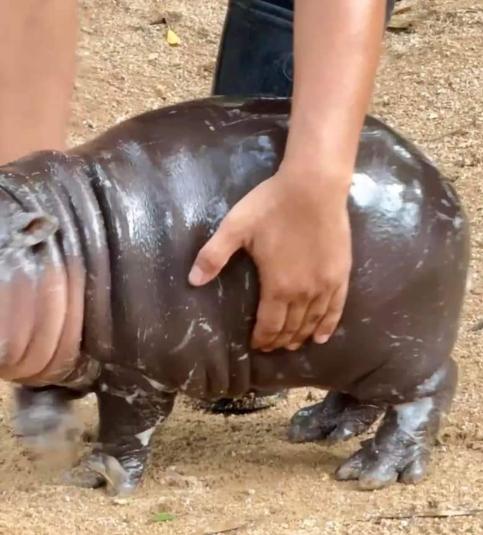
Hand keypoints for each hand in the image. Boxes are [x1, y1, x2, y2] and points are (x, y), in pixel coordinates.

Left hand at [188, 169, 351, 350]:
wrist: (314, 186)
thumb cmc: (272, 206)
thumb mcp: (234, 228)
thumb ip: (213, 256)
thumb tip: (192, 281)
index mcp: (278, 286)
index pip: (270, 324)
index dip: (262, 338)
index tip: (256, 345)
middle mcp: (305, 292)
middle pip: (292, 327)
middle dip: (279, 340)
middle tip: (270, 348)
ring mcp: (326, 284)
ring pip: (314, 321)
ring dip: (301, 336)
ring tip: (292, 345)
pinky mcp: (341, 273)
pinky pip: (337, 308)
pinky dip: (328, 325)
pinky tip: (323, 336)